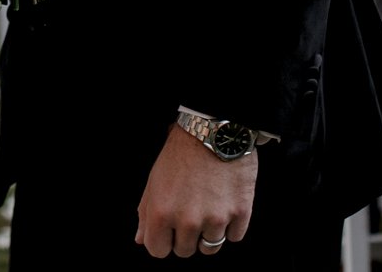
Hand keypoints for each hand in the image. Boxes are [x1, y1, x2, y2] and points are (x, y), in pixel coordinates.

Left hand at [136, 126, 258, 257]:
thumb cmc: (180, 153)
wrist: (214, 130)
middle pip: (185, 251)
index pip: (158, 251)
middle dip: (185, 235)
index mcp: (161, 212)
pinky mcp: (240, 213)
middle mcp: (188, 220)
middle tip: (190, 211)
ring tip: (209, 208)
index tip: (169, 228)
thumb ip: (146, 212)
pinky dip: (231, 225)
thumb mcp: (155, 179)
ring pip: (210, 247)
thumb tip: (142, 240)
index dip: (162, 240)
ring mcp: (216, 219)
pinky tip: (225, 204)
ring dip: (209, 233)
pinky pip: (234, 237)